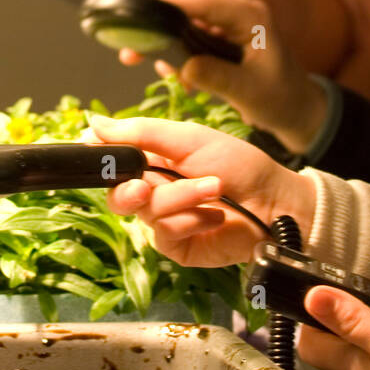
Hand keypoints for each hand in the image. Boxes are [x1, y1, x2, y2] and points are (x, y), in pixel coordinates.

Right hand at [83, 115, 315, 265]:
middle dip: (131, 190)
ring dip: (181, 198)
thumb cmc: (241, 165)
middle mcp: (154, 191)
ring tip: (215, 188)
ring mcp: (164, 220)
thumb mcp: (191, 138)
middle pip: (118, 194)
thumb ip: (142, 133)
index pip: (113, 161)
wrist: (276, 202)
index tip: (94, 154)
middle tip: (146, 188)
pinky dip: (192, 220)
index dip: (100, 160)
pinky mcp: (177, 246)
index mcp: (154, 160)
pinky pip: (165, 234)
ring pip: (146, 212)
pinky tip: (215, 216)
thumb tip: (93, 123)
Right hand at [148, 0, 328, 154]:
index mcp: (250, 15)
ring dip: (169, 51)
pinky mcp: (222, 40)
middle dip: (160, 35)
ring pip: (185, 29)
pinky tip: (181, 80)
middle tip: (131, 56)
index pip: (202, 4)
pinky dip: (181, 60)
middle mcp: (238, 13)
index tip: (138, 20)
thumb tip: (184, 67)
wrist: (296, 110)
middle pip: (187, 14)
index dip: (168, 10)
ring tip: (167, 76)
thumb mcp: (249, 90)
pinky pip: (191, 43)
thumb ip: (217, 77)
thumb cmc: (280, 98)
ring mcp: (229, 26)